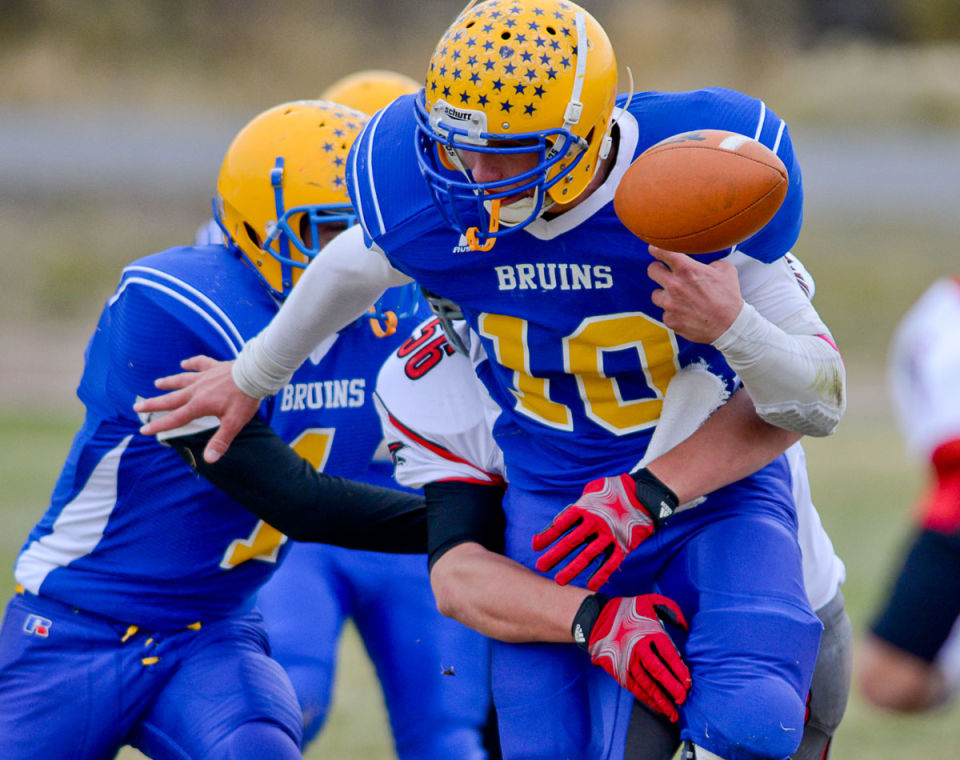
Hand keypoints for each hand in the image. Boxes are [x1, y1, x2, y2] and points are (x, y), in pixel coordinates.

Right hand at [133, 355, 258, 462]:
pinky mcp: (214, 366)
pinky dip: (191, 363)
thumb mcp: (234, 423)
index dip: (159, 425)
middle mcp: (197, 390)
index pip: (175, 418)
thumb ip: (220, 441)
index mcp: (199, 405)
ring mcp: (204, 376)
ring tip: (157, 383)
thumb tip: (209, 460)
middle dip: (153, 404)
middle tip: (137, 406)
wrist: (254, 374)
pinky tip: (184, 363)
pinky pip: (199, 363)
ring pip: (181, 379)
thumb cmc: (245, 399)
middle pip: (171, 398)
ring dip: (169, 382)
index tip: (144, 429)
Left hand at [532, 471, 676, 590]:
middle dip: (554, 556)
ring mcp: (610, 535)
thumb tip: (557, 522)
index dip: (547, 536)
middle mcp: (595, 523)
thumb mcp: (592, 490)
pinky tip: (590, 585)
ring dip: (572, 569)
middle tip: (540, 567)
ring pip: (588, 556)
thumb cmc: (614, 490)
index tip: (535, 546)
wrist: (645, 494)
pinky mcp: (624, 545)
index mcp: (585, 508)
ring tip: (559, 580)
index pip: (560, 524)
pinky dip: (601, 575)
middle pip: (570, 542)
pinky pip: (610, 563)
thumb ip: (576, 507)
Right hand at [587, 594, 690, 721]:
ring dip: (660, 699)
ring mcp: (627, 660)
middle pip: (658, 671)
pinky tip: (657, 706)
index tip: (688, 682)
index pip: (668, 653)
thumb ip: (671, 610)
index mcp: (649, 631)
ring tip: (673, 712)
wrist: (596, 618)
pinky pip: (634, 687)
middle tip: (683, 699)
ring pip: (646, 683)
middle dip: (672, 687)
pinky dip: (646, 698)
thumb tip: (685, 626)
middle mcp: (638, 648)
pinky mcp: (618, 670)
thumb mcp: (650, 601)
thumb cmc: (627, 610)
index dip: (680, 669)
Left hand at [647, 246, 742, 342]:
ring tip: (679, 297)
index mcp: (687, 269)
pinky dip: (673, 312)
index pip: (662, 251)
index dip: (656, 248)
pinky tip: (685, 313)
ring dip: (665, 294)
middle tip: (665, 272)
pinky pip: (665, 313)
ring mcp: (670, 304)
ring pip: (656, 294)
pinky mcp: (670, 320)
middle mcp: (675, 285)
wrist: (731, 325)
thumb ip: (709, 262)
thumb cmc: (729, 296)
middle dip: (658, 269)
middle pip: (652, 270)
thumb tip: (702, 263)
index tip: (654, 248)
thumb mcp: (725, 270)